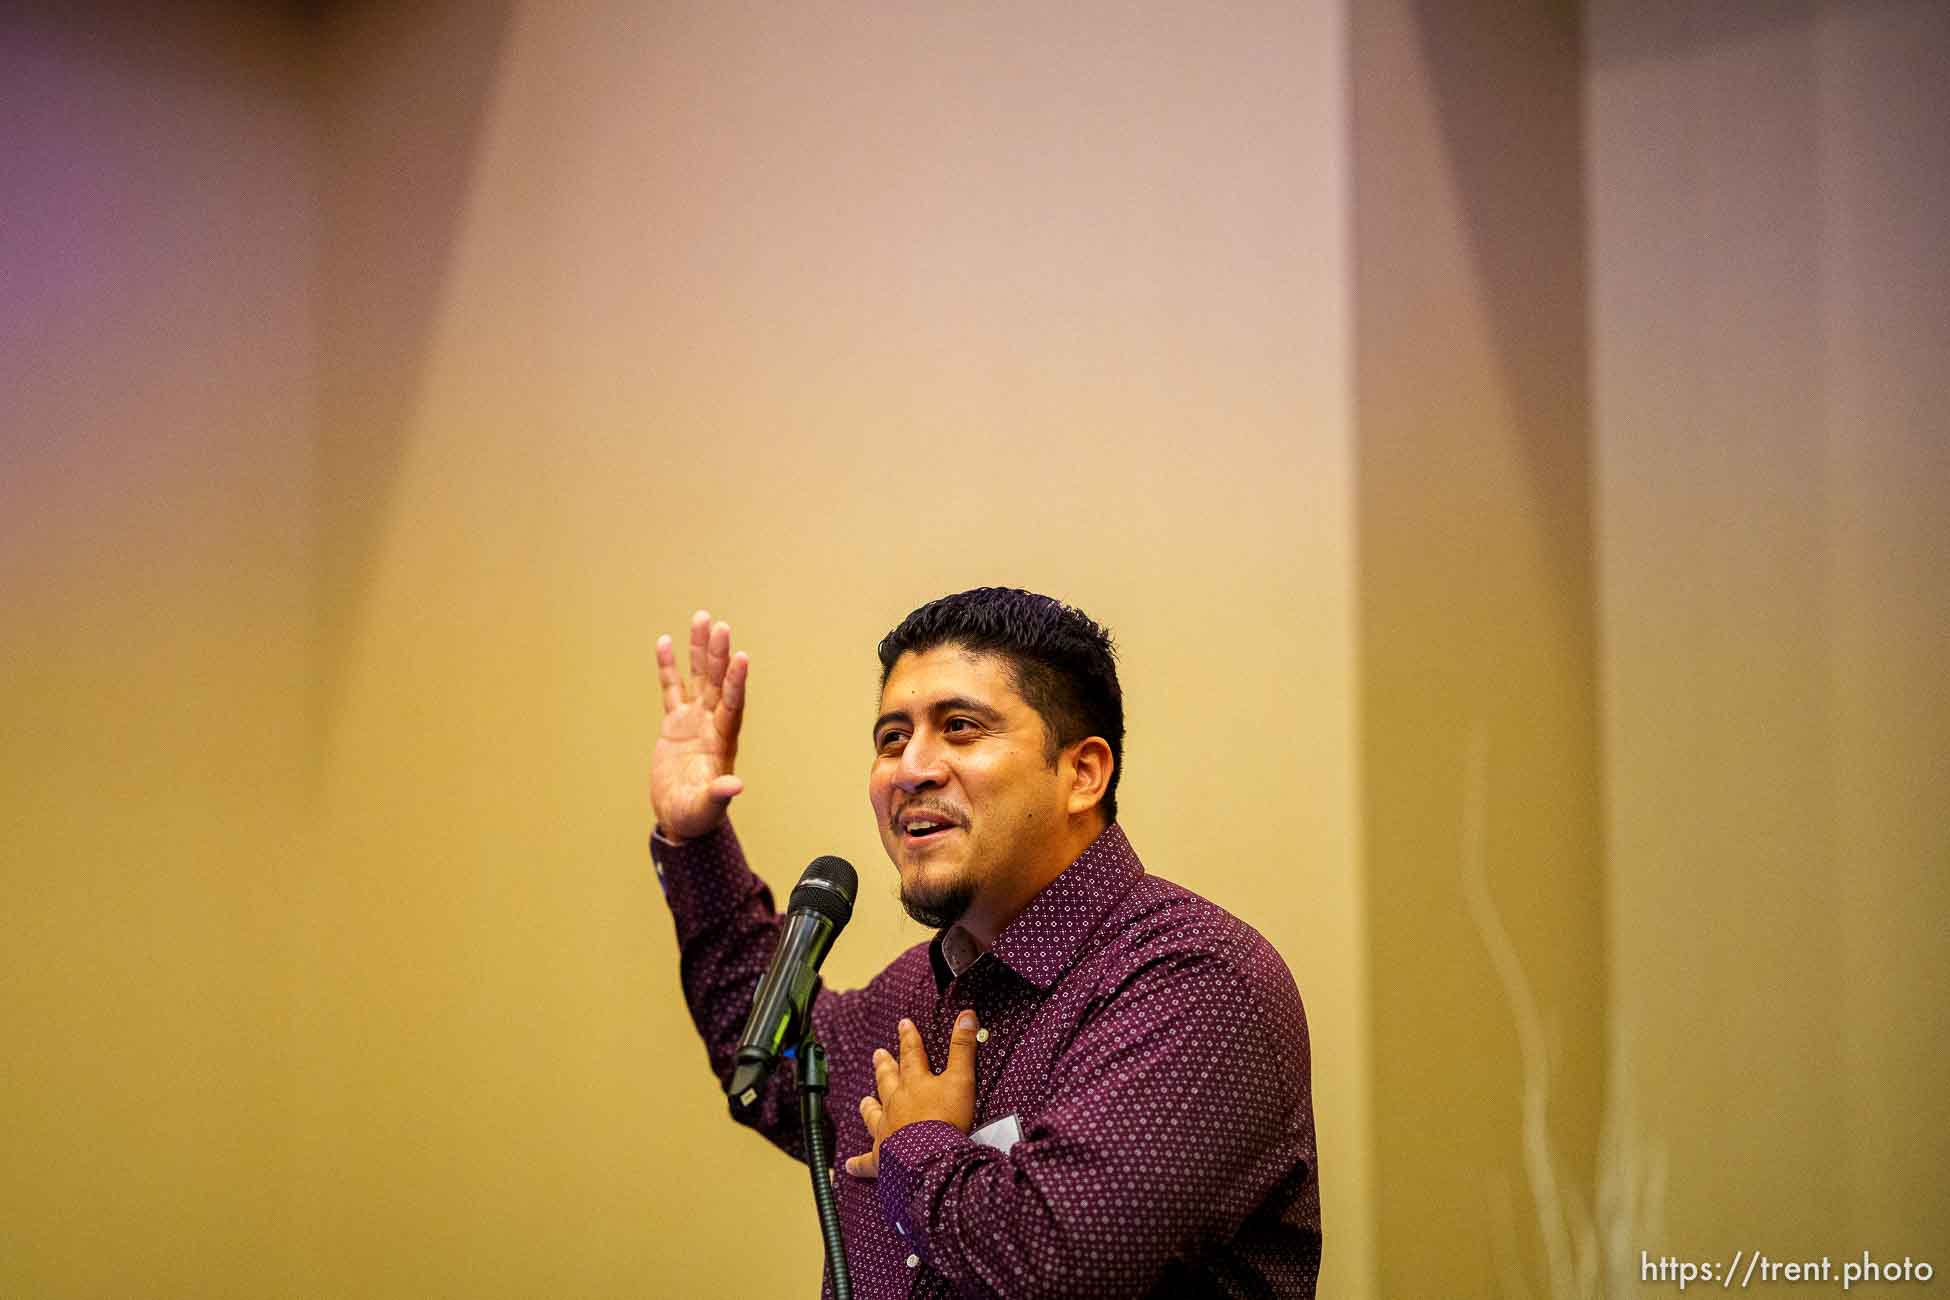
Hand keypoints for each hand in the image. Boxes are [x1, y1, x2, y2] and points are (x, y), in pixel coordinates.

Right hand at [649, 609, 749, 841]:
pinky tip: (664, 641)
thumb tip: (736, 786)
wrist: (681, 818)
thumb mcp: (706, 808)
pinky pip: (671, 689)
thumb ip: (719, 795)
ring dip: (699, 650)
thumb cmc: (696, 816)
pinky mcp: (675, 724)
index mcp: (722, 742)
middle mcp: (712, 725)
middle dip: (718, 655)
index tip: (741, 657)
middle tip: (720, 624)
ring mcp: (694, 721)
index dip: (736, 683)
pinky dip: (668, 667)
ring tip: (701, 618)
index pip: (732, 706)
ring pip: (698, 679)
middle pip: (717, 683)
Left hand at [845, 1012, 978, 1179]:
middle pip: (888, 1080)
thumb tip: (966, 1016)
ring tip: (864, 1100)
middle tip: (878, 1054)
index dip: (909, 1037)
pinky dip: (857, 1164)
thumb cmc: (946, 1120)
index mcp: (914, 1083)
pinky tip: (849, 1165)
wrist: (928, 1158)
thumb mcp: (961, 1078)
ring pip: (873, 1114)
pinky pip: (866, 1161)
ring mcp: (886, 1129)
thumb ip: (963, 1047)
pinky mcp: (881, 1157)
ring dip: (869, 1106)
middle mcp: (896, 1103)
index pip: (911, 1053)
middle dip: (885, 1066)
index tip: (903, 1024)